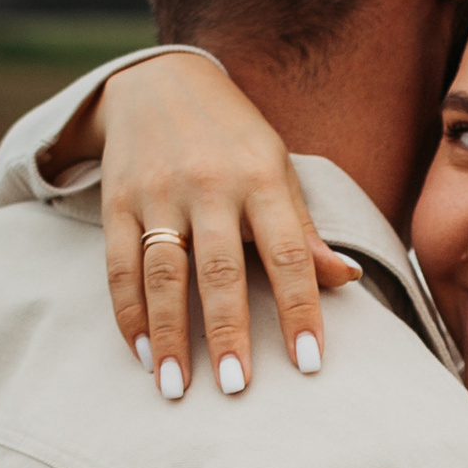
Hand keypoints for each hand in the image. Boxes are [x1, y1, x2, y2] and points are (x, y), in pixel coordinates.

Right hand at [66, 55, 360, 400]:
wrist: (159, 79)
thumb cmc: (234, 139)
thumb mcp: (279, 171)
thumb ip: (304, 231)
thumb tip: (349, 280)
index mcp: (261, 179)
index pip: (288, 254)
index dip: (300, 309)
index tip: (308, 363)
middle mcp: (209, 185)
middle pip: (220, 270)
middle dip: (229, 333)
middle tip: (236, 388)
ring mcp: (158, 192)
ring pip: (163, 273)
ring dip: (169, 334)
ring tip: (176, 387)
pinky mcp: (117, 200)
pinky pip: (120, 265)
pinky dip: (129, 313)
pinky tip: (140, 353)